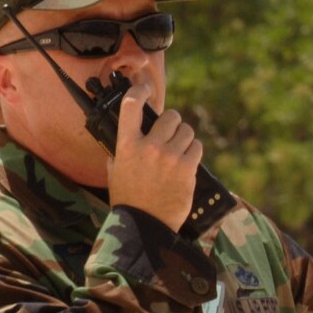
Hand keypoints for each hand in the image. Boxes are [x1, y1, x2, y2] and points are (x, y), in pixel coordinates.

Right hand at [107, 81, 201, 231]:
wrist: (145, 225)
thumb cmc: (128, 199)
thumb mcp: (114, 171)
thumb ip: (120, 150)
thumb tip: (127, 135)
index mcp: (126, 145)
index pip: (131, 106)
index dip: (140, 90)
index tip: (145, 87)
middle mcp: (148, 146)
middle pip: (170, 116)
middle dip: (173, 123)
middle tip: (171, 134)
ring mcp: (169, 157)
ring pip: (187, 131)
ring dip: (185, 138)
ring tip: (179, 151)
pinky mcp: (187, 168)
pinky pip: (197, 147)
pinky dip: (194, 152)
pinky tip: (187, 162)